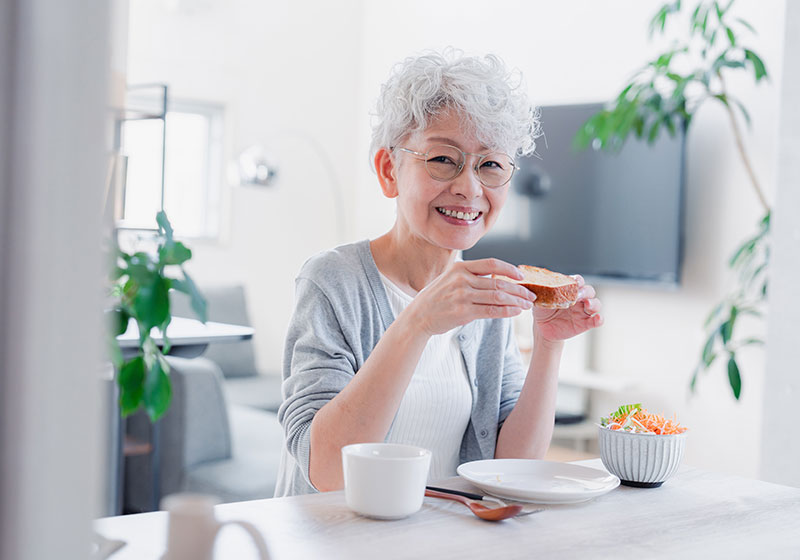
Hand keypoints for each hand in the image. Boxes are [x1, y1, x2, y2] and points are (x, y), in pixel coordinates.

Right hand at [406, 258, 537, 336]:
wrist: (418, 317)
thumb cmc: (436, 299)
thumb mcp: (449, 279)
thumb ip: (470, 276)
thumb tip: (496, 276)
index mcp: (460, 267)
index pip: (491, 264)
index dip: (510, 269)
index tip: (522, 275)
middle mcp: (461, 279)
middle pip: (498, 281)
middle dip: (519, 289)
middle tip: (530, 294)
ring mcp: (462, 295)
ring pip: (498, 296)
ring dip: (516, 301)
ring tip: (527, 305)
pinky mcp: (463, 312)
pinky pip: (491, 310)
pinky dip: (506, 311)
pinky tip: (515, 312)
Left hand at [532, 275, 602, 342]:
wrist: (542, 328)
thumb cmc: (542, 310)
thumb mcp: (539, 300)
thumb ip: (540, 292)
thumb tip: (533, 285)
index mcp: (569, 290)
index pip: (578, 281)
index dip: (578, 281)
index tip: (575, 282)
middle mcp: (578, 299)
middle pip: (589, 291)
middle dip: (586, 292)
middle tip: (578, 295)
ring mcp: (583, 311)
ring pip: (595, 304)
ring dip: (594, 303)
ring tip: (588, 305)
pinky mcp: (585, 324)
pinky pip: (596, 321)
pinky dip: (599, 319)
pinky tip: (598, 319)